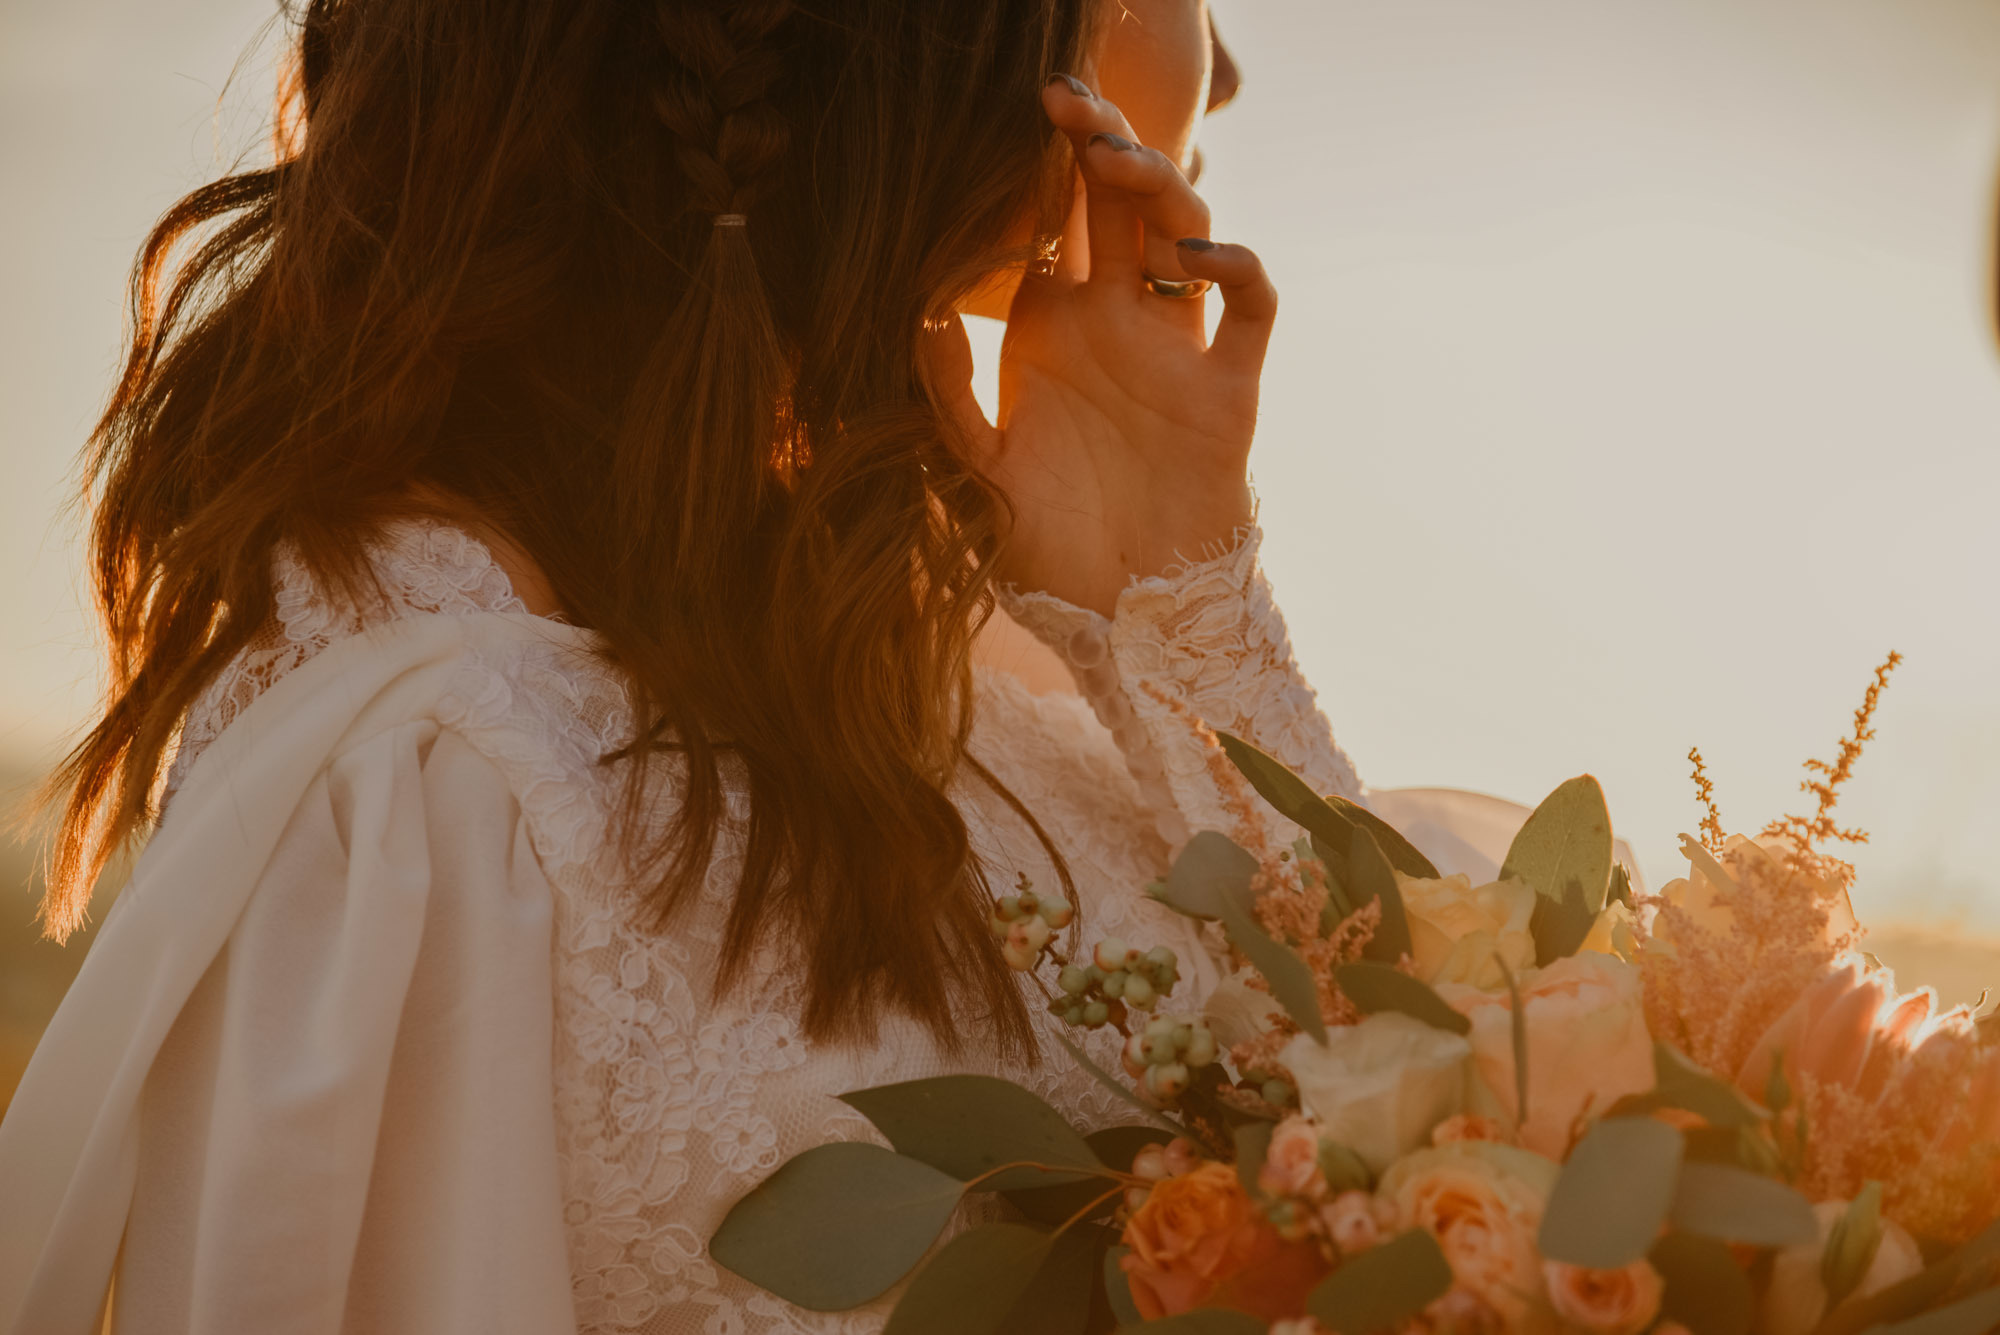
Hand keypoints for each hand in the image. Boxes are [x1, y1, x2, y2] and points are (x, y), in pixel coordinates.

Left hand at [935, 76, 1275, 617]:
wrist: (1124, 623)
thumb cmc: (1046, 556)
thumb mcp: (977, 474)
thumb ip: (949, 397)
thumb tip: (921, 313)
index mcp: (1050, 335)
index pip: (1047, 227)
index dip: (1037, 172)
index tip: (1012, 119)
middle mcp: (1115, 329)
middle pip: (1115, 211)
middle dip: (1096, 147)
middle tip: (1065, 97)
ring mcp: (1175, 355)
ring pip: (1182, 238)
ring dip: (1157, 189)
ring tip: (1117, 160)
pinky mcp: (1227, 392)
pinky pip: (1251, 309)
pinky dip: (1234, 268)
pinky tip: (1193, 257)